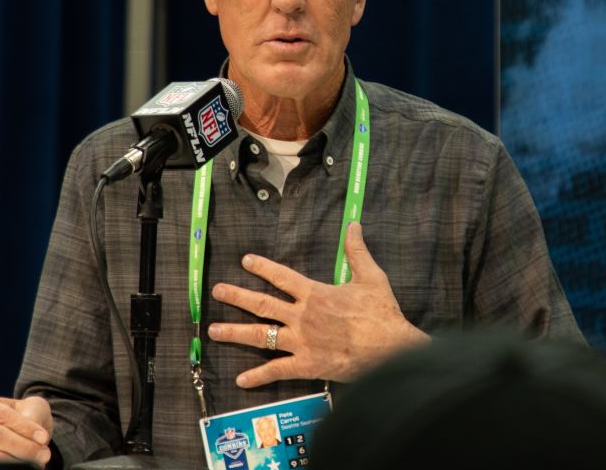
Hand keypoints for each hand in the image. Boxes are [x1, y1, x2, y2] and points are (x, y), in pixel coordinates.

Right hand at [0, 393, 53, 467]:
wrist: (19, 431)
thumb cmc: (25, 414)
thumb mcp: (32, 407)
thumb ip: (31, 416)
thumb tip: (34, 438)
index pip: (3, 416)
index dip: (25, 427)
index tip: (44, 437)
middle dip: (24, 447)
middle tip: (45, 454)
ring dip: (18, 460)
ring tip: (38, 461)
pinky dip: (9, 466)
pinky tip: (24, 466)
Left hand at [209, 221, 428, 386]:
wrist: (390, 348)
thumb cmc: (381, 313)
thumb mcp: (371, 276)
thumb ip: (357, 251)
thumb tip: (354, 226)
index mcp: (315, 294)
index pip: (283, 277)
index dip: (263, 267)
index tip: (246, 260)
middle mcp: (302, 317)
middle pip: (262, 304)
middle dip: (237, 296)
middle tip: (217, 291)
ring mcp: (301, 342)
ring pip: (261, 335)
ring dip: (235, 332)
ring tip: (214, 330)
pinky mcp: (307, 365)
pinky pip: (277, 370)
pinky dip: (258, 376)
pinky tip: (240, 379)